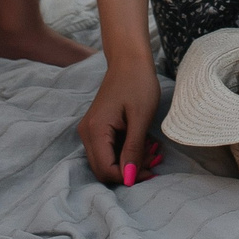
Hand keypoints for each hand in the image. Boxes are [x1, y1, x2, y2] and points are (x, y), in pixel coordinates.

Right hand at [77, 59, 166, 186]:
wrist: (129, 59)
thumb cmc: (138, 83)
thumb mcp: (140, 118)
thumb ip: (133, 149)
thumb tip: (129, 178)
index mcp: (95, 130)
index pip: (106, 170)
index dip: (128, 177)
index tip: (151, 171)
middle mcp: (86, 133)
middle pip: (103, 169)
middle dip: (128, 171)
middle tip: (152, 161)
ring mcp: (90, 130)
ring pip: (106, 161)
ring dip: (128, 162)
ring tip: (151, 150)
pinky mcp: (96, 127)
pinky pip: (108, 150)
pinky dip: (125, 152)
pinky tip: (143, 143)